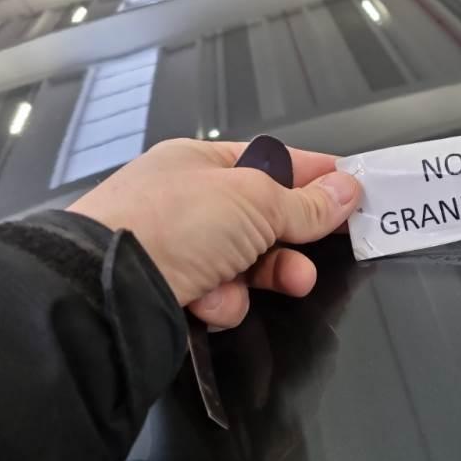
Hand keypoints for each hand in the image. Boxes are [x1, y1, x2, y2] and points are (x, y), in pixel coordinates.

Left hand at [68, 138, 360, 328]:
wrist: (106, 288)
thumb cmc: (174, 222)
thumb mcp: (254, 201)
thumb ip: (306, 202)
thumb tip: (348, 190)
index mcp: (202, 161)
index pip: (273, 161)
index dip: (316, 174)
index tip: (353, 186)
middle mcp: (189, 201)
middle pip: (264, 215)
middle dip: (300, 233)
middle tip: (338, 240)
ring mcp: (178, 246)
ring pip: (248, 259)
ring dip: (272, 272)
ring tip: (293, 281)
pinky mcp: (173, 289)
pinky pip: (221, 293)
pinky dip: (225, 299)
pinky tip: (213, 299)